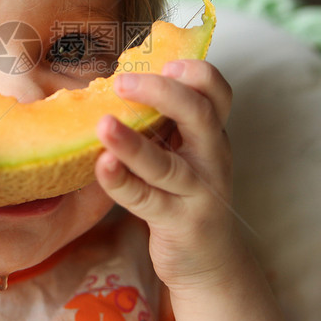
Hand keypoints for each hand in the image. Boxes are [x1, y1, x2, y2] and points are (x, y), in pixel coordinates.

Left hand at [94, 59, 235, 292]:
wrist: (208, 258)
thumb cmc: (184, 190)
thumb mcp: (185, 149)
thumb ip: (164, 118)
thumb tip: (113, 79)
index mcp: (212, 131)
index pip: (218, 91)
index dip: (197, 72)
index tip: (166, 63)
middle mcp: (211, 156)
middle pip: (198, 115)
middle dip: (161, 93)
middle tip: (121, 82)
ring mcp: (197, 191)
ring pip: (166, 164)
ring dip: (133, 143)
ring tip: (104, 125)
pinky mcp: (178, 222)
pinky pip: (146, 200)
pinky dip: (122, 182)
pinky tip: (102, 166)